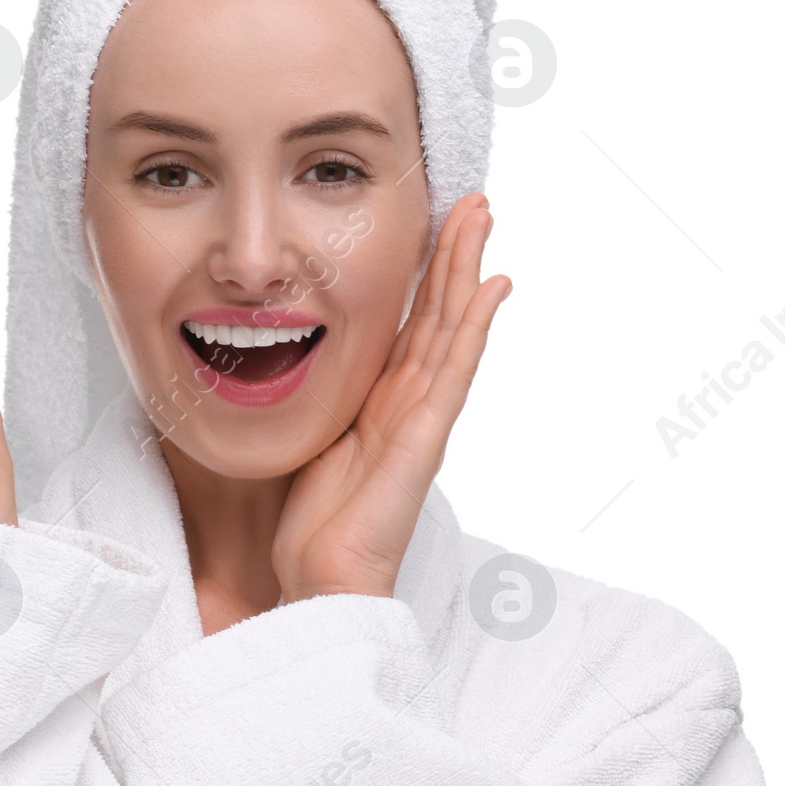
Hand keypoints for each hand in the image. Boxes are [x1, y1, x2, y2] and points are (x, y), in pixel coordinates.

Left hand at [270, 193, 509, 602]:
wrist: (319, 584)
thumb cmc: (313, 525)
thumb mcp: (310, 439)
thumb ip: (321, 402)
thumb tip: (292, 365)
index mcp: (381, 402)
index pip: (411, 324)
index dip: (425, 275)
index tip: (434, 225)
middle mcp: (410, 404)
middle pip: (440, 314)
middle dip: (455, 256)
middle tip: (472, 201)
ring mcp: (424, 419)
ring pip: (452, 328)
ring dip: (469, 269)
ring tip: (483, 217)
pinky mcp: (425, 439)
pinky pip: (453, 371)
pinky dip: (475, 326)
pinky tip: (493, 286)